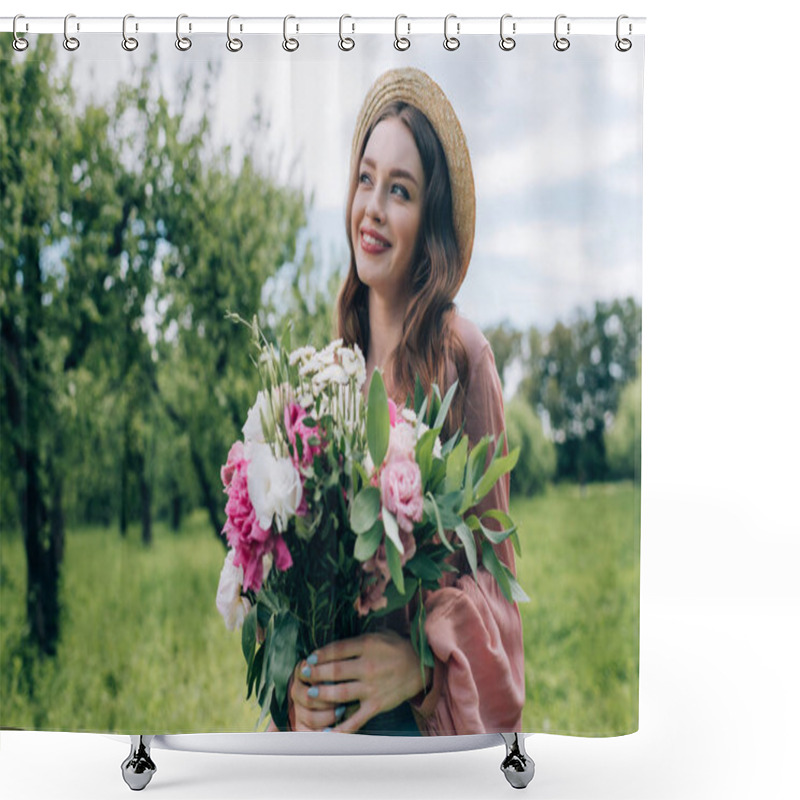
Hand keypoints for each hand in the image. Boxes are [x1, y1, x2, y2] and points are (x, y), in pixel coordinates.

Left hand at [291, 631, 431, 732]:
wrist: (420, 666)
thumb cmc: (395, 648)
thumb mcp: (377, 635)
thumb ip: (355, 640)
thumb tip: (329, 646)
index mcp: (367, 646)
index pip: (337, 649)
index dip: (320, 654)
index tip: (309, 658)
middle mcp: (368, 666)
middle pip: (335, 671)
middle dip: (315, 673)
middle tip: (302, 674)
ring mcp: (372, 688)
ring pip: (340, 693)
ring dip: (321, 694)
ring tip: (308, 693)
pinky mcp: (376, 705)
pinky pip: (356, 719)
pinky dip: (340, 728)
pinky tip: (326, 732)